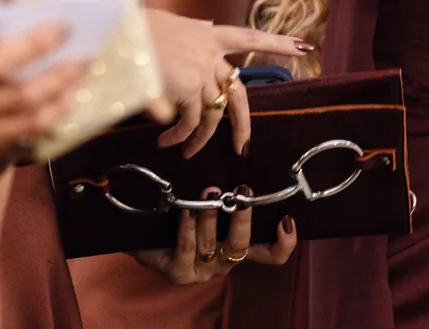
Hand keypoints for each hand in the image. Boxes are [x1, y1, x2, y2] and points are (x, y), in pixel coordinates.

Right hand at [0, 9, 86, 176]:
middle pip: (0, 67)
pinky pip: (24, 126)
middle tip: (72, 36)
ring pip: (20, 98)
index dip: (15, 25)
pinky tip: (70, 98)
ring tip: (82, 65)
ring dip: (57, 82)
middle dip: (40, 50)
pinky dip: (52, 112)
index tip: (57, 20)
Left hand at [133, 191, 298, 283]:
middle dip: (242, 218)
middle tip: (242, 191)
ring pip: (212, 245)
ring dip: (211, 216)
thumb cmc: (182, 213)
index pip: (272, 254)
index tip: (286, 219)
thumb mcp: (211, 202)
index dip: (284, 242)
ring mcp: (202, 270)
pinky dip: (188, 228)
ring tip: (209, 192)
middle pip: (242, 246)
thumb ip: (229, 194)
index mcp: (238, 247)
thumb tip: (245, 154)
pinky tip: (186, 209)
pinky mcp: (179, 273)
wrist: (142, 231)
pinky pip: (187, 250)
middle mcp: (224, 262)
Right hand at [145, 10, 310, 156]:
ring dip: (200, 139)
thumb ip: (191, 35)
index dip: (278, 44)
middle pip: (238, 93)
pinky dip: (181, 136)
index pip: (251, 38)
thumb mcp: (170, 25)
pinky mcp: (189, 87)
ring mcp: (202, 71)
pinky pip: (191, 122)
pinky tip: (167, 142)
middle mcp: (210, 53)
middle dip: (243, 123)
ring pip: (213, 114)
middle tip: (244, 145)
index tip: (304, 48)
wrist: (121, 31)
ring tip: (186, 153)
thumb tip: (206, 30)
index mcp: (209, 35)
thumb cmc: (136, 28)